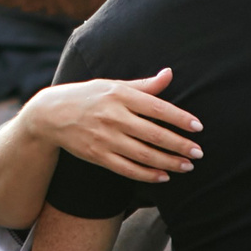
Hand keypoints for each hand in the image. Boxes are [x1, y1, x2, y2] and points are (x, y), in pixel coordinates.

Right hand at [19, 71, 201, 183]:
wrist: (51, 114)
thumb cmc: (88, 96)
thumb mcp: (113, 85)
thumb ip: (143, 85)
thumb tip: (169, 74)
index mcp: (120, 95)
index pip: (157, 107)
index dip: (180, 118)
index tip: (198, 127)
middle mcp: (113, 116)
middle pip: (154, 134)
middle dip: (180, 145)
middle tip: (198, 153)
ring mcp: (105, 138)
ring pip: (144, 154)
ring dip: (169, 163)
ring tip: (187, 166)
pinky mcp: (97, 155)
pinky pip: (127, 168)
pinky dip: (147, 175)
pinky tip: (163, 176)